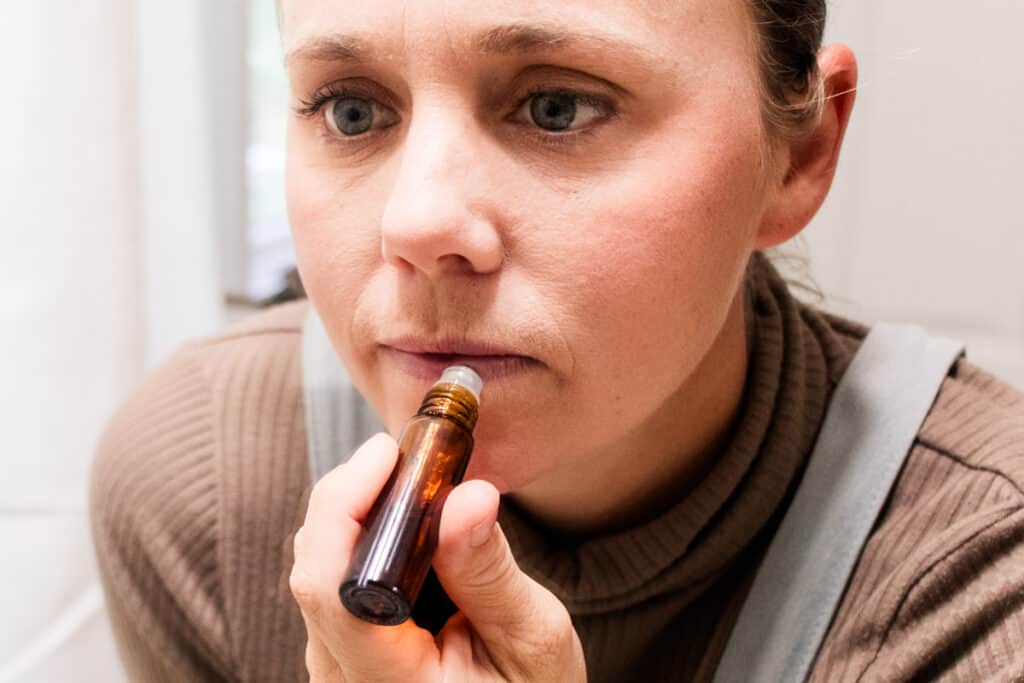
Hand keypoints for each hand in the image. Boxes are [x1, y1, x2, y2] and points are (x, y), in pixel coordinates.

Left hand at [290, 432, 586, 682]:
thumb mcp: (533, 639)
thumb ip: (491, 573)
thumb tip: (468, 495)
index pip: (329, 588)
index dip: (346, 506)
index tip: (389, 455)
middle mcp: (343, 679)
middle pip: (314, 567)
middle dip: (356, 497)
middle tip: (412, 458)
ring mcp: (335, 670)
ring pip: (318, 569)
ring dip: (360, 516)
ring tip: (418, 487)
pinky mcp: (340, 657)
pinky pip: (331, 585)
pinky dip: (362, 543)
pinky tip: (407, 528)